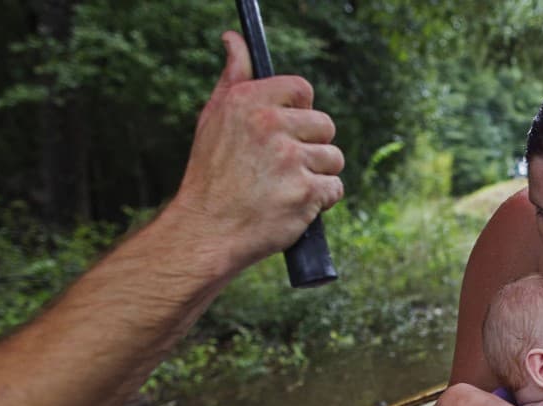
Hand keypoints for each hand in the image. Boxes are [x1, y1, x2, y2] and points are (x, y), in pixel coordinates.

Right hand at [166, 31, 344, 273]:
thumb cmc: (211, 174)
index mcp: (248, 101)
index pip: (302, 89)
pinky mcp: (306, 192)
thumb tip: (234, 39)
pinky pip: (335, 188)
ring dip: (318, 175)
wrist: (206, 230)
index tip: (289, 129)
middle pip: (325, 126)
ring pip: (334, 159)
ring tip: (287, 186)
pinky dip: (321, 201)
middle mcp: (269, 125)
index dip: (301, 112)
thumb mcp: (214, 117)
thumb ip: (234, 76)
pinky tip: (295, 204)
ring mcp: (290, 159)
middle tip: (284, 166)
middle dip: (312, 147)